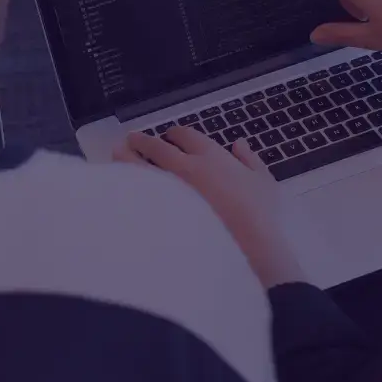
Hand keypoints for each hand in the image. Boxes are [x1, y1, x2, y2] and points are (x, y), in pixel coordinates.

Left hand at [116, 127, 306, 288]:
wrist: (245, 247)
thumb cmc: (258, 214)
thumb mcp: (263, 182)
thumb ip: (251, 160)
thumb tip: (238, 144)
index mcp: (210, 156)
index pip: (185, 135)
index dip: (174, 133)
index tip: (169, 137)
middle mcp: (184, 167)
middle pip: (155, 146)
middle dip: (142, 140)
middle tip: (132, 139)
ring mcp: (167, 189)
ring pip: (137, 165)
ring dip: (126, 156)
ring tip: (117, 152)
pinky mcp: (157, 212)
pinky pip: (134, 191)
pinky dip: (125, 183)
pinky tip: (120, 183)